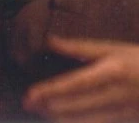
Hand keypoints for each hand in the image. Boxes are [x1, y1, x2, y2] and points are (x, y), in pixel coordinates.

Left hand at [23, 36, 138, 121]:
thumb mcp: (114, 48)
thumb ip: (81, 48)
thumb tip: (50, 41)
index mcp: (111, 72)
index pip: (74, 84)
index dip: (49, 90)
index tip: (30, 94)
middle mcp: (117, 94)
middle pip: (76, 106)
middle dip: (48, 106)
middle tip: (27, 104)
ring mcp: (124, 112)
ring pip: (85, 121)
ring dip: (60, 118)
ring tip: (40, 112)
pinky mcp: (128, 121)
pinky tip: (64, 120)